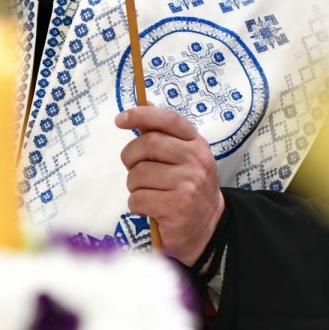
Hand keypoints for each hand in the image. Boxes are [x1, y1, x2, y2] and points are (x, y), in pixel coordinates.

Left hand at [116, 104, 224, 266]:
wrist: (208, 227)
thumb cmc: (188, 187)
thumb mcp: (184, 157)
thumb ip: (165, 132)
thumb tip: (145, 102)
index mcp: (196, 144)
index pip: (169, 120)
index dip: (142, 115)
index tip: (120, 119)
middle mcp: (196, 161)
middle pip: (148, 144)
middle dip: (130, 156)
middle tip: (132, 167)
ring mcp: (188, 184)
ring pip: (138, 175)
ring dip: (133, 185)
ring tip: (147, 192)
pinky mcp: (177, 208)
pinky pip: (138, 199)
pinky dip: (136, 205)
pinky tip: (149, 209)